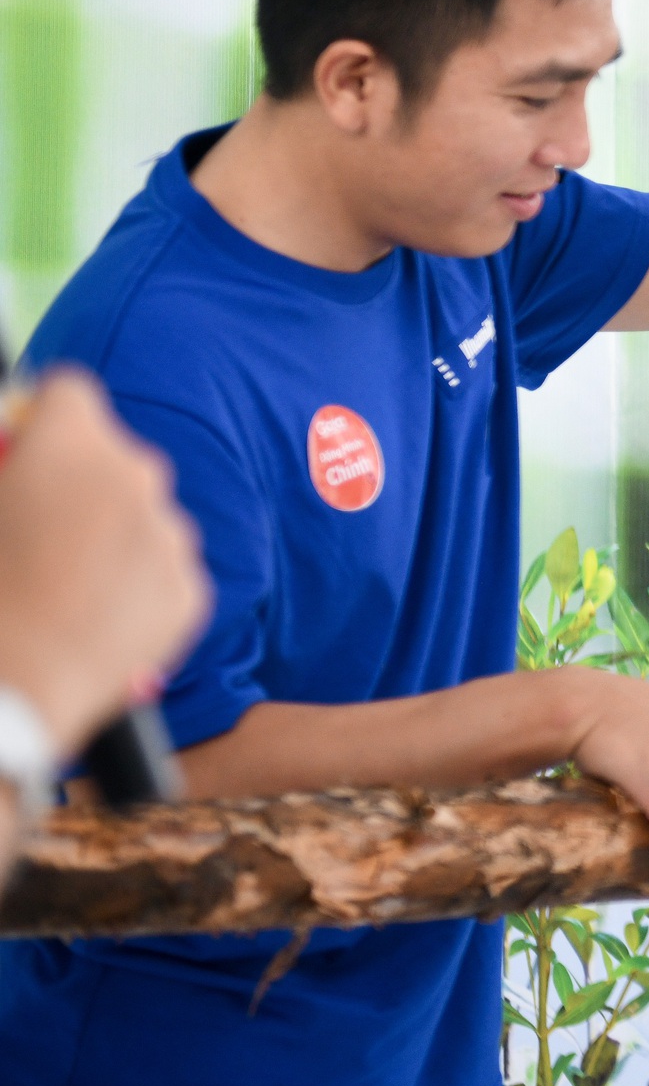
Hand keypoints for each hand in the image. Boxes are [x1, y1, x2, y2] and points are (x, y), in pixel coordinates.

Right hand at [0, 370, 209, 753]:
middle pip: (111, 456)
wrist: (12, 694)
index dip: (39, 417)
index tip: (21, 448)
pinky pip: (161, 568)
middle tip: (34, 525)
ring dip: (107, 533)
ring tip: (59, 583)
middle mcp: (139, 477)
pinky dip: (132, 583)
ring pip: (140, 514)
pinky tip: (89, 616)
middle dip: (75, 479)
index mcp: (74, 445)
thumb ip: (4, 461)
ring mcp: (171, 536)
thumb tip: (12, 431)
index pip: (68, 390)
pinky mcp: (191, 592)